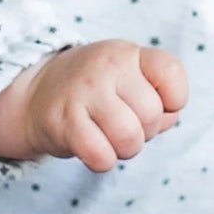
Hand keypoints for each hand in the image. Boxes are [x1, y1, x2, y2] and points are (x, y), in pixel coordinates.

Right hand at [0, 40, 187, 171]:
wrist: (38, 93)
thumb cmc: (99, 91)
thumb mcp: (131, 78)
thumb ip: (161, 98)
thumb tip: (165, 120)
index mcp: (128, 54)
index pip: (170, 71)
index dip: (174, 98)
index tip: (158, 103)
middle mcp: (106, 67)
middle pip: (152, 115)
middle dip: (146, 131)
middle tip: (126, 124)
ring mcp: (83, 93)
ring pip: (129, 138)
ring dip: (126, 149)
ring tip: (111, 137)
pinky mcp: (62, 122)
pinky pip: (101, 156)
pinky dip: (103, 160)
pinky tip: (93, 146)